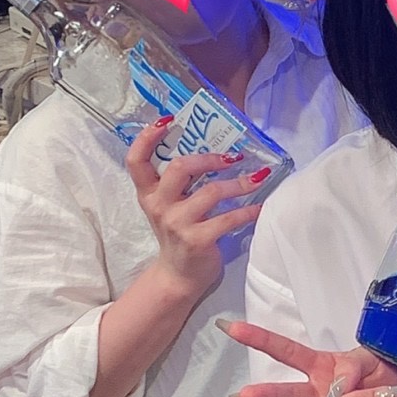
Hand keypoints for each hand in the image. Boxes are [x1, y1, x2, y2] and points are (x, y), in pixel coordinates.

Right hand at [125, 119, 270, 303]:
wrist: (178, 276)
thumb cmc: (178, 233)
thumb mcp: (169, 205)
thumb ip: (179, 181)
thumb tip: (213, 149)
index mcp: (148, 193)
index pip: (136, 160)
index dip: (148, 137)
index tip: (168, 119)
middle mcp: (159, 205)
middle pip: (179, 168)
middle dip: (208, 158)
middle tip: (231, 156)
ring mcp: (178, 223)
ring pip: (211, 191)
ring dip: (239, 183)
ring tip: (258, 177)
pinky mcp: (198, 240)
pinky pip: (229, 218)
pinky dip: (249, 210)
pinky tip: (261, 205)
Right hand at [222, 320, 396, 396]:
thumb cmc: (386, 378)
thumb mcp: (374, 358)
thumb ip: (352, 365)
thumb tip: (334, 385)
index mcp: (321, 367)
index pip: (286, 351)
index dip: (258, 338)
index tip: (230, 327)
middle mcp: (319, 392)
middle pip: (286, 392)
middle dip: (263, 394)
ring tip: (380, 394)